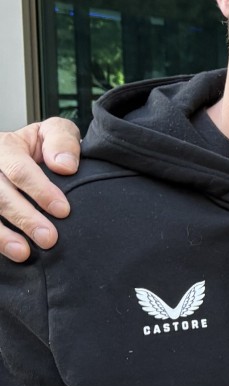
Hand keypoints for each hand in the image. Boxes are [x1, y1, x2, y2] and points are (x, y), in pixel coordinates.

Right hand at [0, 119, 80, 261]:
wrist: (19, 156)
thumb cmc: (38, 147)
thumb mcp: (53, 133)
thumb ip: (61, 141)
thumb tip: (65, 166)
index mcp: (4, 146)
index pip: (19, 170)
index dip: (40, 191)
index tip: (63, 211)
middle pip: (0, 194)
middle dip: (25, 218)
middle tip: (49, 238)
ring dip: (2, 235)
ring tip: (23, 252)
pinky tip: (9, 252)